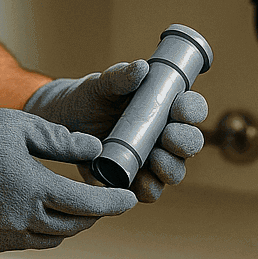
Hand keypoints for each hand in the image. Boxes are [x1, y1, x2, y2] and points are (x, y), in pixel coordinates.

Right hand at [0, 108, 136, 251]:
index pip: (88, 205)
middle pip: (73, 226)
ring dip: (69, 224)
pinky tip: (40, 211)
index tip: (130, 199)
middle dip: (93, 214)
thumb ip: (61, 141)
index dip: (113, 203)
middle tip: (104, 199)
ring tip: (75, 206)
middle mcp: (22, 220)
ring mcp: (3, 235)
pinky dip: (42, 229)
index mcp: (34, 189)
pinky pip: (26, 241)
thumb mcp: (19, 126)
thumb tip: (95, 151)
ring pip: (51, 238)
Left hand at [24, 61, 207, 202]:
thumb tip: (141, 67)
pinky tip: (140, 183)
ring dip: (171, 167)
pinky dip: (149, 188)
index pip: (191, 108)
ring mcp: (153, 160)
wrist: (65, 123)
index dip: (192, 109)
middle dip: (185, 141)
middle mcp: (166, 134)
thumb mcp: (102, 85)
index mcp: (165, 106)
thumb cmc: (91, 98)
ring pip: (176, 170)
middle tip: (168, 136)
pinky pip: (151, 190)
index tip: (179, 108)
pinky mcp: (136, 180)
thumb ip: (120, 76)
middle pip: (190, 142)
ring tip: (156, 160)